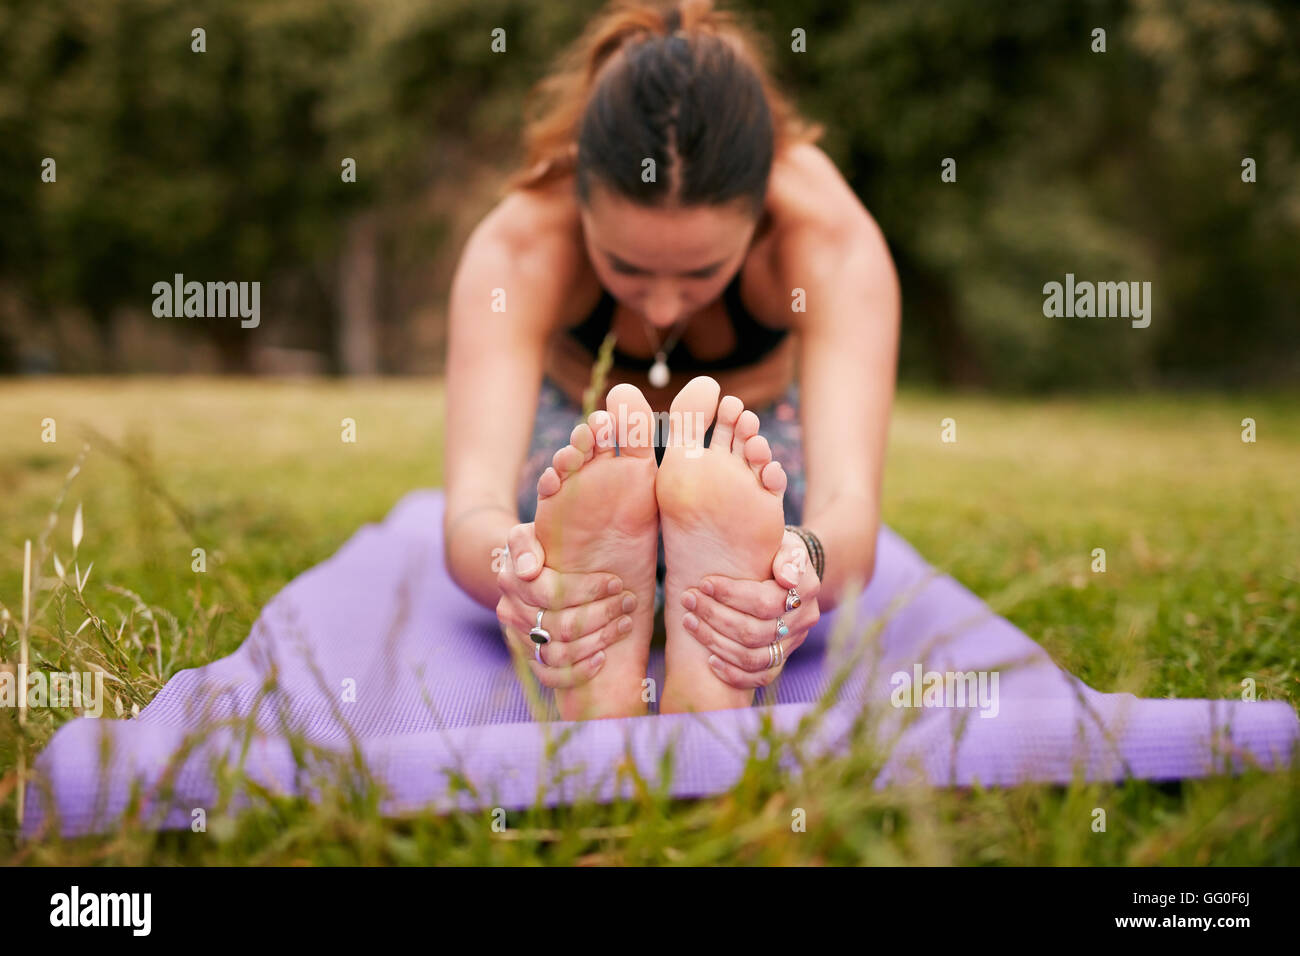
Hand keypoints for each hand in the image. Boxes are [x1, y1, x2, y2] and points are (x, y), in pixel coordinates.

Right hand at [494, 521, 637, 688]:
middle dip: (601, 614)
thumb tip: (532, 549)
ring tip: (624, 624)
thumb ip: (532, 530)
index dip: (587, 590)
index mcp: (511, 577)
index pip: (550, 592)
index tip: (616, 581)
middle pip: (559, 625)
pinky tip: (602, 658)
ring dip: (597, 641)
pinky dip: (578, 672)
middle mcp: (510, 611)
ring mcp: (519, 637)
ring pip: (558, 652)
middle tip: (629, 602)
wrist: (525, 570)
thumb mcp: (533, 528)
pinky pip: (550, 675)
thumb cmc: (542, 544)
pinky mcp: (530, 658)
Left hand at [680, 530, 821, 688]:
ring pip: (753, 657)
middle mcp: (803, 621)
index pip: (765, 601)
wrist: (789, 573)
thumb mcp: (786, 543)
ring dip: (716, 642)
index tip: (704, 583)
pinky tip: (709, 660)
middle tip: (688, 600)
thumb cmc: (778, 552)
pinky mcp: (781, 660)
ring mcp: (792, 644)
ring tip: (688, 622)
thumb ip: (788, 555)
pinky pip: (759, 677)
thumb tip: (787, 576)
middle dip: (715, 617)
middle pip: (755, 632)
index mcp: (805, 590)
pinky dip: (733, 673)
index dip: (732, 595)